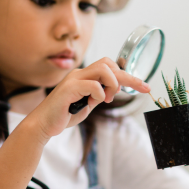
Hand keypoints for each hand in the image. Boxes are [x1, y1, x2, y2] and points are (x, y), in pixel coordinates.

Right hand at [27, 57, 149, 138]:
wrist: (44, 125)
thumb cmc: (64, 114)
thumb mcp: (88, 104)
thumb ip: (99, 95)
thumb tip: (114, 89)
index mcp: (84, 76)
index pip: (110, 67)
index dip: (129, 76)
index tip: (144, 87)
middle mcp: (79, 73)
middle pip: (109, 64)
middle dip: (128, 77)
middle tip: (138, 90)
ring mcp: (73, 79)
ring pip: (103, 69)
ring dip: (112, 84)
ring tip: (108, 99)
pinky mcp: (69, 89)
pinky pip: (92, 84)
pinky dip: (99, 93)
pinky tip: (94, 102)